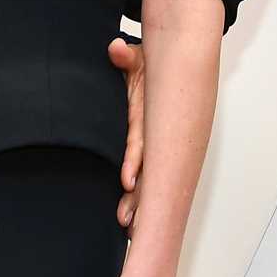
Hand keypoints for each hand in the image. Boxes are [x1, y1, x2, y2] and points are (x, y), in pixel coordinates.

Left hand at [107, 35, 144, 231]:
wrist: (159, 67)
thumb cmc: (143, 67)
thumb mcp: (137, 60)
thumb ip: (126, 58)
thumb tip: (116, 50)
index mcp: (145, 114)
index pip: (140, 140)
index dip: (134, 160)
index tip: (128, 182)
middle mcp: (150, 132)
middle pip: (145, 167)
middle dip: (138, 195)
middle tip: (127, 219)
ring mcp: (148, 141)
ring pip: (146, 177)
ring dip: (138, 202)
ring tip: (129, 227)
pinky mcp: (146, 146)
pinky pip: (144, 174)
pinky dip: (140, 196)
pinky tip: (134, 220)